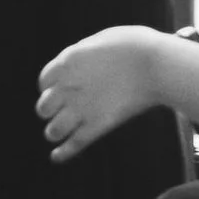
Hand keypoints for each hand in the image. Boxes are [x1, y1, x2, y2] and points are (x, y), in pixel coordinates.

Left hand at [38, 27, 173, 165]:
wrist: (155, 63)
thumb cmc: (134, 45)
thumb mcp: (100, 40)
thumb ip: (84, 55)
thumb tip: (80, 62)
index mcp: (67, 63)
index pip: (43, 81)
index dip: (49, 87)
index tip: (58, 89)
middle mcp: (69, 87)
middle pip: (43, 108)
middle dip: (49, 110)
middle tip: (59, 111)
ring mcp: (83, 108)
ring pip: (53, 130)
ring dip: (54, 132)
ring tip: (58, 132)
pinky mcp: (99, 125)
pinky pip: (75, 144)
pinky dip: (63, 153)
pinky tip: (56, 157)